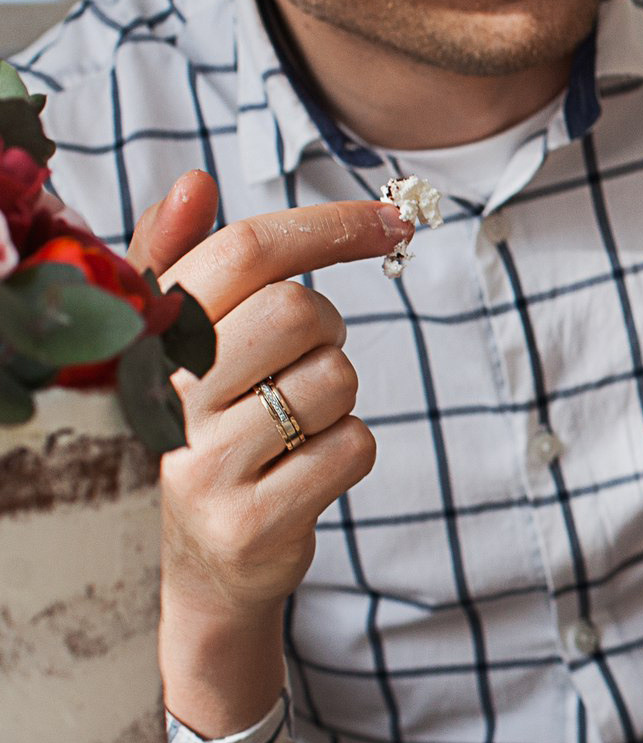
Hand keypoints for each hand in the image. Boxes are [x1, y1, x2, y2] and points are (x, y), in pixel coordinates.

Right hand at [128, 172, 414, 733]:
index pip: (244, 251)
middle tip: (302, 360)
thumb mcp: (184, 346)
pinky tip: (306, 470)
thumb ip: (182, 260)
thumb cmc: (207, 427)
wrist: (205, 561)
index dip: (329, 225)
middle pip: (299, 311)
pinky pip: (353, 447)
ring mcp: (203, 465)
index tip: (392, 221)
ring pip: (334, 380)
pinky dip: (350, 450)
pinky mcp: (252, 521)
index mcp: (150, 341)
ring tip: (293, 422)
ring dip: (338, 396)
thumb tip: (194, 181)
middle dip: (327, 330)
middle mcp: (166, 398)